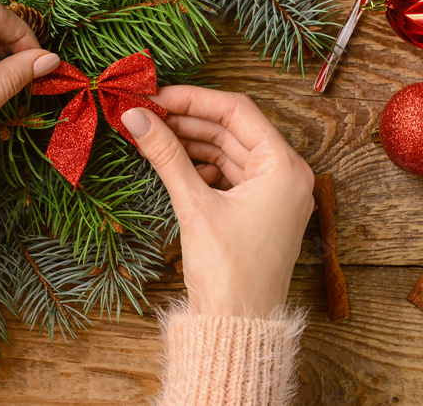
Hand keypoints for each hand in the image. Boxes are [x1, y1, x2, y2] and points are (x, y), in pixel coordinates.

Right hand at [120, 86, 313, 316]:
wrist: (236, 327)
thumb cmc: (228, 271)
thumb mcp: (194, 205)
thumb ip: (166, 154)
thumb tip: (136, 116)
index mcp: (285, 167)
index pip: (238, 111)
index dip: (194, 99)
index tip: (156, 96)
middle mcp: (286, 175)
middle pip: (233, 128)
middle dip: (188, 119)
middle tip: (146, 112)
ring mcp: (273, 193)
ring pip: (228, 150)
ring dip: (191, 141)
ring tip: (152, 133)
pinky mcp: (257, 209)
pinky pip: (228, 173)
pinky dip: (200, 164)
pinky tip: (172, 161)